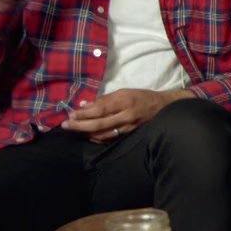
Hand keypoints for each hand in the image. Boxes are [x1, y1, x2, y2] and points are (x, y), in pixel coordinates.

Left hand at [62, 89, 190, 142]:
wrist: (164, 107)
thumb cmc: (142, 97)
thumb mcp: (124, 92)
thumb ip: (105, 99)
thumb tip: (85, 105)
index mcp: (124, 100)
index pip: (99, 108)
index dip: (84, 113)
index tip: (70, 114)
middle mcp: (126, 114)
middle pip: (99, 123)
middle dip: (80, 125)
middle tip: (66, 125)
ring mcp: (129, 126)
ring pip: (104, 133)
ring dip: (87, 133)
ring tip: (76, 130)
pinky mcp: (131, 134)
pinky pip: (111, 138)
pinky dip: (98, 138)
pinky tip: (90, 136)